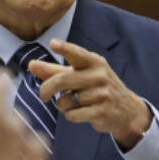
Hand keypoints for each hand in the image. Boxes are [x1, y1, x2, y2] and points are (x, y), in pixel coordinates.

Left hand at [30, 39, 150, 147]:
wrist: (127, 110)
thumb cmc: (97, 88)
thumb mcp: (80, 75)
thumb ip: (55, 70)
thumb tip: (31, 64)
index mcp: (94, 62)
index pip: (77, 54)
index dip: (65, 49)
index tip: (53, 43)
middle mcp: (99, 75)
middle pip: (61, 80)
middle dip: (46, 90)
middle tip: (43, 96)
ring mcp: (102, 94)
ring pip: (64, 101)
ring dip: (63, 106)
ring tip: (75, 104)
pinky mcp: (101, 111)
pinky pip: (72, 115)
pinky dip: (71, 116)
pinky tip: (82, 113)